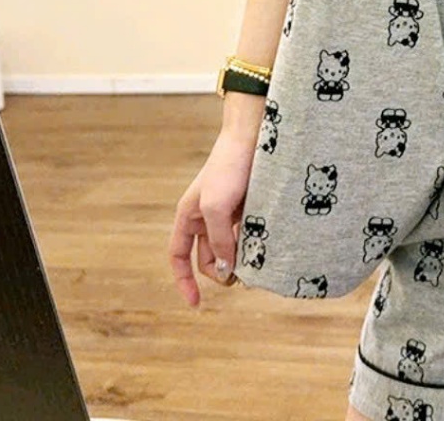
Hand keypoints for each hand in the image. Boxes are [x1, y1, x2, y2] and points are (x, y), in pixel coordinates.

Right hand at [168, 127, 257, 306]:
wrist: (252, 139)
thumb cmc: (228, 169)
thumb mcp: (217, 207)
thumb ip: (219, 240)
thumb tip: (226, 270)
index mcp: (188, 216)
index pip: (178, 257)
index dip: (184, 281)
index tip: (196, 305)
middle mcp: (205, 217)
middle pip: (208, 258)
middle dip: (221, 271)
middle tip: (241, 277)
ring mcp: (228, 214)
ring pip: (230, 249)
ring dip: (240, 260)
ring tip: (255, 266)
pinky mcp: (248, 209)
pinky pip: (247, 236)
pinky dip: (253, 246)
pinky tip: (264, 251)